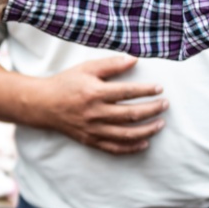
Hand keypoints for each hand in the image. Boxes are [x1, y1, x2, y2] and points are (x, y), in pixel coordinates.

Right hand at [38, 56, 166, 154]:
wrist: (43, 104)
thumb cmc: (66, 83)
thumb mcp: (86, 68)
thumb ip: (111, 64)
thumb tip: (134, 60)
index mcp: (95, 93)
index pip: (127, 92)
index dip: (146, 90)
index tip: (159, 88)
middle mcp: (95, 113)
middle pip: (131, 114)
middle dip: (152, 110)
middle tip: (165, 104)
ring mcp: (93, 129)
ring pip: (126, 134)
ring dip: (147, 130)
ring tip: (160, 124)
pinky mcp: (90, 140)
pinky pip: (114, 148)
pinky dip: (131, 148)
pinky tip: (144, 143)